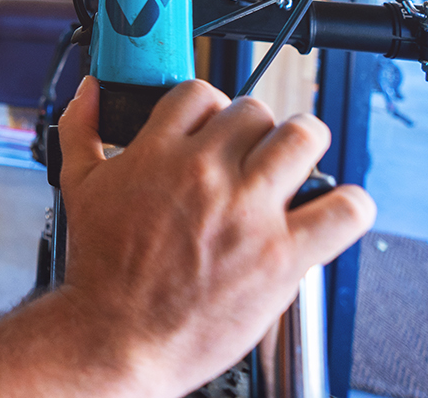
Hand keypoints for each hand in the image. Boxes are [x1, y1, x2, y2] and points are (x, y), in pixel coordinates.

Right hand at [53, 77, 375, 395]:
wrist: (117, 335)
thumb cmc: (100, 268)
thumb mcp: (77, 185)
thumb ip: (81, 128)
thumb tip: (90, 91)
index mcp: (157, 153)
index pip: (200, 93)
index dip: (210, 107)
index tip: (214, 129)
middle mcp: (205, 174)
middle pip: (255, 111)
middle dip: (255, 129)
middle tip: (253, 154)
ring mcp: (248, 213)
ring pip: (303, 138)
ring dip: (305, 144)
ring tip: (297, 165)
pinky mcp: (282, 255)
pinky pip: (343, 210)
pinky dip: (349, 204)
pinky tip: (331, 209)